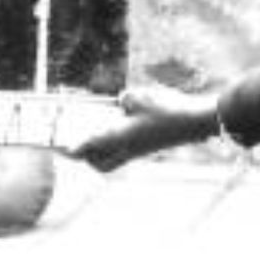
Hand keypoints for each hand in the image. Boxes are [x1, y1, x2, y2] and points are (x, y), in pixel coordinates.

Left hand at [70, 83, 223, 172]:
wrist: (197, 122)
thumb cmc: (167, 109)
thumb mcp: (141, 97)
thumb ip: (125, 99)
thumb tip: (122, 103)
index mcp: (122, 137)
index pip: (91, 146)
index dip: (75, 148)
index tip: (62, 150)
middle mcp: (129, 149)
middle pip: (101, 163)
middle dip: (87, 157)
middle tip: (74, 145)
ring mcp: (141, 151)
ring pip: (114, 162)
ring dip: (101, 155)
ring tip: (93, 141)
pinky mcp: (150, 148)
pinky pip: (126, 154)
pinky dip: (116, 148)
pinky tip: (118, 131)